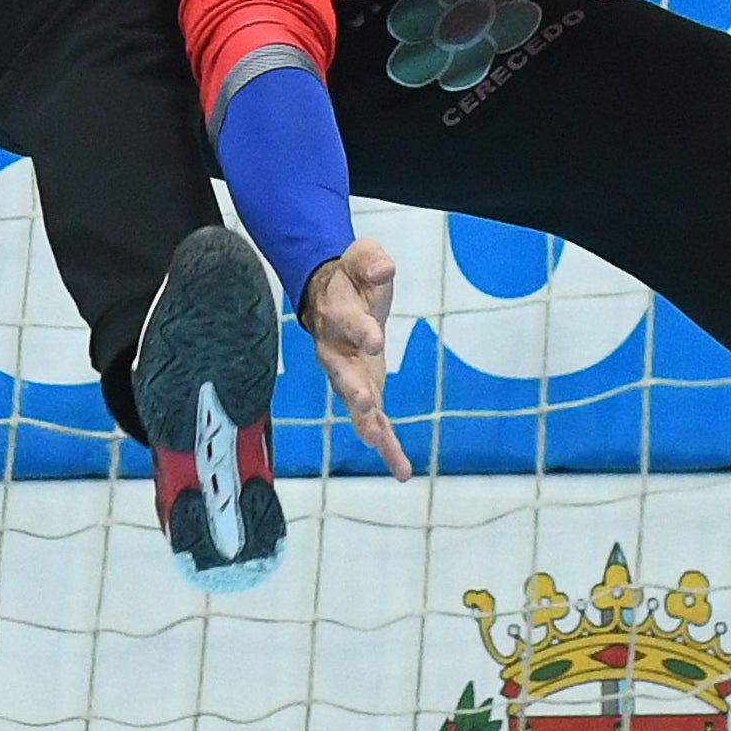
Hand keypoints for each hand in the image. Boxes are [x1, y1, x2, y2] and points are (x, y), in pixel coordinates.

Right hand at [302, 239, 408, 479]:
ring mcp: (347, 378)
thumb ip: (370, 261)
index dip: (360, 330)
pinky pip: (376, 423)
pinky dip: (389, 449)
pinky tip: (401, 472)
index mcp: (335, 317)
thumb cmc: (348, 281)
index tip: (376, 339)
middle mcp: (335, 353)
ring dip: (365, 423)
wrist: (329, 299)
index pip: (346, 323)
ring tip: (378, 443)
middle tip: (364, 402)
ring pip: (353, 404)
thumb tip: (385, 269)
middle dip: (353, 388)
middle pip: (341, 372)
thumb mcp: (360, 258)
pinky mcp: (364, 395)